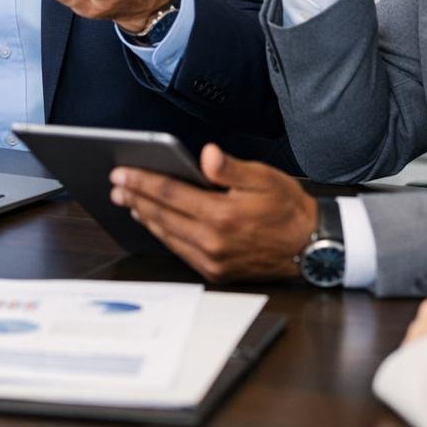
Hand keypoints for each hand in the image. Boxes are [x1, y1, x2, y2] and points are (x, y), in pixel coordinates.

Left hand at [109, 144, 316, 282]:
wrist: (310, 247)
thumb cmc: (287, 209)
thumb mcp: (265, 178)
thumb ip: (230, 168)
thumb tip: (206, 155)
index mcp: (222, 215)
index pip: (169, 193)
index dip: (142, 181)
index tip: (121, 172)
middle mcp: (212, 241)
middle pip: (161, 215)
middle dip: (135, 197)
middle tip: (116, 185)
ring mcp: (212, 260)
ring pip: (167, 234)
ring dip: (144, 216)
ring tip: (128, 200)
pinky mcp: (215, 272)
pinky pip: (179, 250)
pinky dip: (162, 234)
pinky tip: (154, 222)